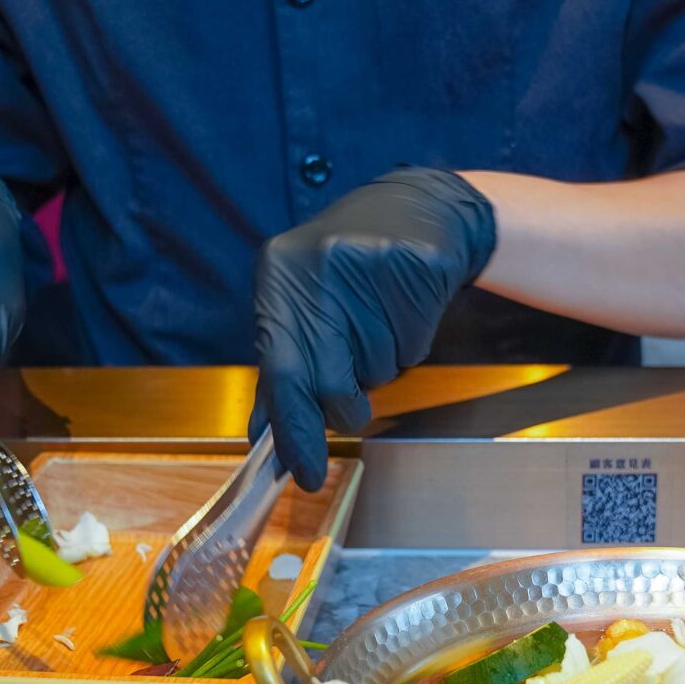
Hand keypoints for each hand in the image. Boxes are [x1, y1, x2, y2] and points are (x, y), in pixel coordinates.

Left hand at [251, 166, 495, 489]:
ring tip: (381, 323)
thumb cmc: (350, 270)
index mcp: (277, 278)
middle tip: (353, 398)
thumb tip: (264, 433)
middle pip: (328, 381)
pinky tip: (405, 310)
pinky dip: (410, 345)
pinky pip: (412, 347)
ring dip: (380, 366)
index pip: (278, 372)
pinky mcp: (415, 267)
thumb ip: (281, 366)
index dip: (293, 430)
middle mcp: (316, 269)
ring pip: (376, 369)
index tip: (304, 473)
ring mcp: (366, 264)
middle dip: (345, 404)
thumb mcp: (303, 306)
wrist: (420, 209)